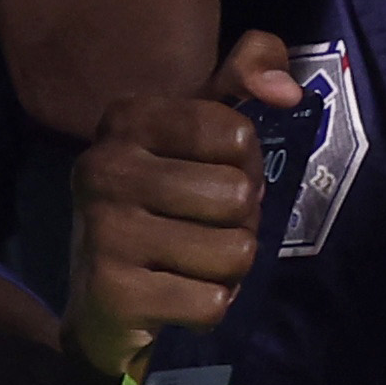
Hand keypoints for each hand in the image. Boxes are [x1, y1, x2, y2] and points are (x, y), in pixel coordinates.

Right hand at [65, 35, 306, 380]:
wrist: (101, 298)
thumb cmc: (169, 207)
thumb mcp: (202, 132)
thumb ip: (245, 76)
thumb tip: (284, 90)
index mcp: (127, 119)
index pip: (235, 134)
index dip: (244, 165)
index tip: (210, 176)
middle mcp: (103, 166)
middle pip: (237, 195)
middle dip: (239, 223)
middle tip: (203, 228)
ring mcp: (103, 228)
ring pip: (233, 251)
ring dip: (226, 269)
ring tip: (191, 264)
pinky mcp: (113, 291)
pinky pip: (212, 302)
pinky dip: (207, 307)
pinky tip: (175, 296)